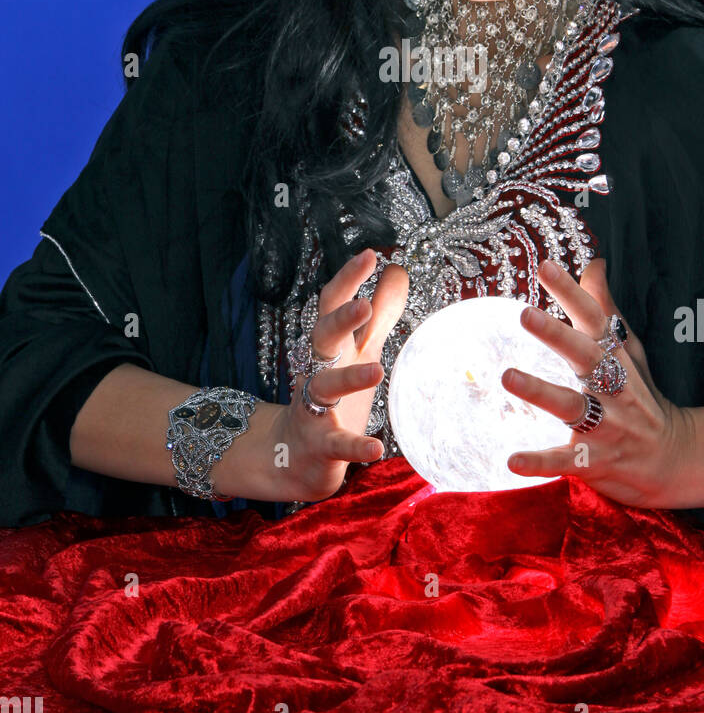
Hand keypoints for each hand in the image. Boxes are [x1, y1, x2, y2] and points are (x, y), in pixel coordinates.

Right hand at [263, 248, 408, 503]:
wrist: (296, 458)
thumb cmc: (333, 397)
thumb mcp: (359, 352)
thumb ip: (381, 314)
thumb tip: (398, 269)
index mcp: (330, 347)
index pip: (334, 305)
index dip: (348, 280)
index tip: (370, 254)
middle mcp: (319, 371)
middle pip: (323, 337)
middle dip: (340, 320)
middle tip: (363, 305)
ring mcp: (316, 409)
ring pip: (326, 387)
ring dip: (349, 378)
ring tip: (377, 370)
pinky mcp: (323, 446)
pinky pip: (337, 444)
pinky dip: (355, 446)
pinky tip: (376, 447)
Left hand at [502, 257, 694, 507]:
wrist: (675, 459)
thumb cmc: (641, 397)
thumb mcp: (628, 351)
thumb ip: (605, 309)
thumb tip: (593, 263)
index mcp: (617, 359)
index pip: (594, 318)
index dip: (571, 292)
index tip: (545, 266)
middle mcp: (613, 389)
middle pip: (585, 357)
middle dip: (557, 335)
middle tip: (525, 314)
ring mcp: (606, 426)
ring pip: (572, 407)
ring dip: (540, 391)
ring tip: (508, 376)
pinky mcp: (594, 461)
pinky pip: (565, 461)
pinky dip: (539, 462)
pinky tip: (512, 461)